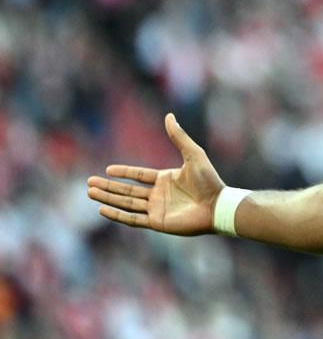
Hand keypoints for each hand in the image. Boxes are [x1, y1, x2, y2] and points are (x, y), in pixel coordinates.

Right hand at [86, 113, 224, 235]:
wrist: (217, 206)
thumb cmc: (209, 181)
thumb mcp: (193, 154)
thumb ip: (179, 137)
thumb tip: (169, 116)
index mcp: (166, 179)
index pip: (139, 175)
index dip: (124, 172)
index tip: (108, 169)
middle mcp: (159, 194)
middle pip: (127, 190)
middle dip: (108, 187)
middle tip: (89, 183)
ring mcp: (157, 209)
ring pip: (126, 203)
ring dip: (108, 198)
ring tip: (90, 192)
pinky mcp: (157, 222)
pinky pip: (132, 219)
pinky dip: (117, 215)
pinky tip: (102, 210)